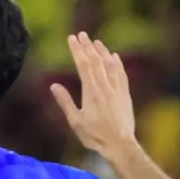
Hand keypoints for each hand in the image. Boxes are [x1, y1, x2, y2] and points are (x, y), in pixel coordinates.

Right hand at [50, 32, 136, 156]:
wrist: (120, 144)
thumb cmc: (94, 136)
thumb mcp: (75, 121)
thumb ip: (65, 102)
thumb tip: (54, 86)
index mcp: (92, 92)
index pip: (83, 65)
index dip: (77, 50)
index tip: (71, 39)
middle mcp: (106, 86)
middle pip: (96, 61)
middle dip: (88, 46)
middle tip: (81, 34)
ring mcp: (117, 89)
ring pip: (110, 65)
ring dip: (102, 51)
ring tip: (96, 42)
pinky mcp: (125, 94)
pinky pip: (121, 73)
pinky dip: (117, 63)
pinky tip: (114, 57)